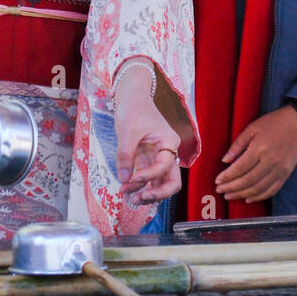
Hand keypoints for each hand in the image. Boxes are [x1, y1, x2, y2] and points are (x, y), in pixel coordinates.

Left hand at [114, 74, 181, 206]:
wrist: (131, 96)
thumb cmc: (133, 108)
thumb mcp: (127, 131)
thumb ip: (126, 155)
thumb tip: (124, 180)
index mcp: (169, 142)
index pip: (164, 167)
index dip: (148, 176)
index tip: (131, 179)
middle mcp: (168, 153)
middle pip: (172, 181)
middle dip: (157, 194)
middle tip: (138, 199)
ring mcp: (159, 157)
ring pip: (162, 183)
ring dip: (148, 193)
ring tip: (129, 198)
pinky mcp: (150, 160)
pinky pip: (150, 178)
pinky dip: (141, 186)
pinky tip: (128, 191)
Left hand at [214, 107, 296, 202]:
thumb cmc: (274, 123)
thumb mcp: (252, 128)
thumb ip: (238, 145)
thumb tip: (225, 160)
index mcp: (259, 149)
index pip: (240, 168)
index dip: (227, 177)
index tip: (217, 181)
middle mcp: (270, 162)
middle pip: (247, 181)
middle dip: (231, 188)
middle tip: (220, 191)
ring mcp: (279, 170)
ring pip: (258, 188)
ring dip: (242, 195)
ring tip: (230, 196)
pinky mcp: (286, 175)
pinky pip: (271, 190)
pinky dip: (259, 196)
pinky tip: (248, 199)